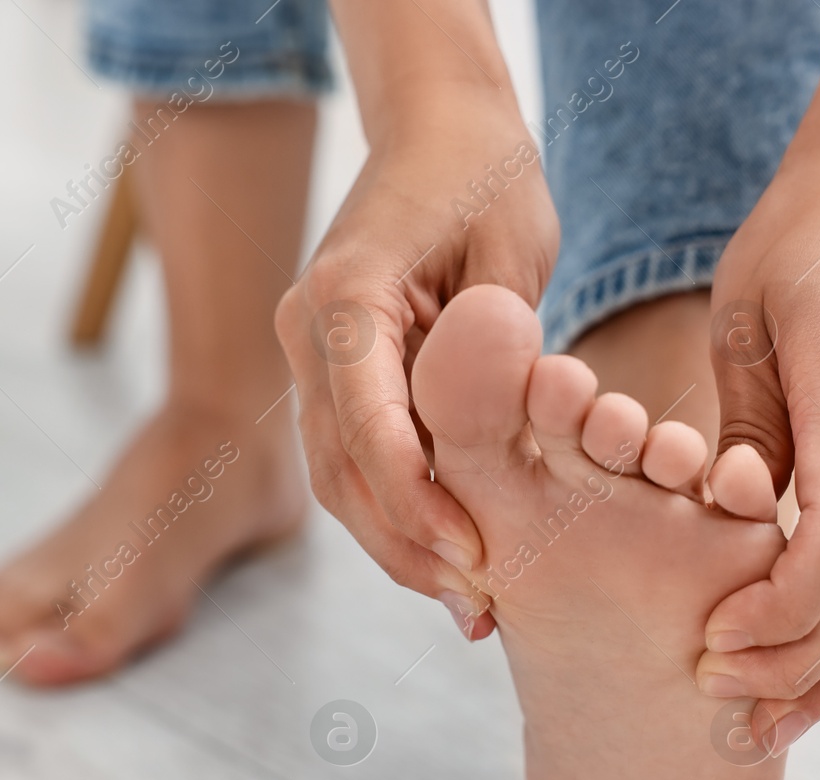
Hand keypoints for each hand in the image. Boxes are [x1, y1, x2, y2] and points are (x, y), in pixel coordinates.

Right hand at [274, 99, 558, 638]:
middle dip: (406, 545)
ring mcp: (310, 353)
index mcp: (344, 293)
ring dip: (398, 544)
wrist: (440, 129)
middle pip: (340, 466)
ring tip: (467, 605)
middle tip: (478, 609)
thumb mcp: (512, 252)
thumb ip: (499, 348)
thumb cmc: (487, 176)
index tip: (473, 553)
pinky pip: (356, 455)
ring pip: (338, 475)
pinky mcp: (335, 372)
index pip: (366, 421)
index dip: (416, 499)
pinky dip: (398, 510)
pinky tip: (450, 556)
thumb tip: (495, 443)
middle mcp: (307, 328)